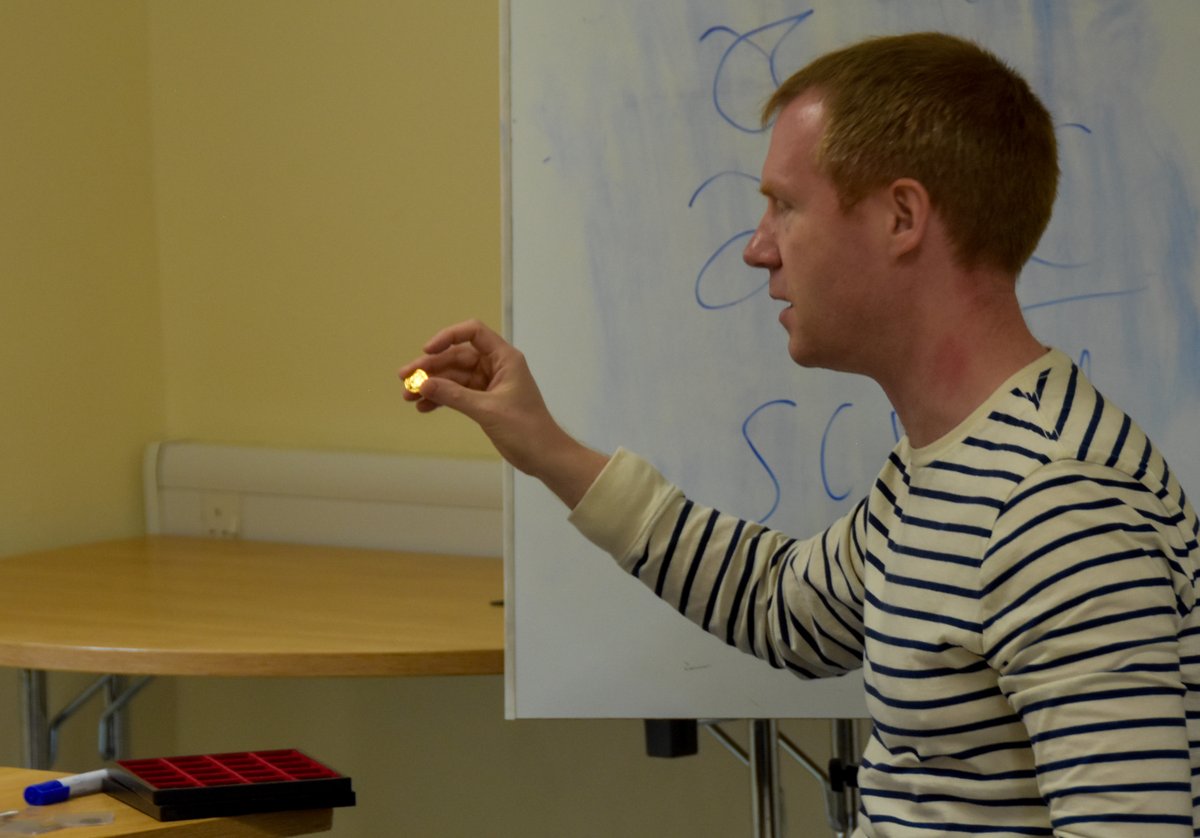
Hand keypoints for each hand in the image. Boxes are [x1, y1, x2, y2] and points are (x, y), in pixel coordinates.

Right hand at [399, 319, 607, 507]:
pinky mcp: (485, 402)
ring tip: (408, 397)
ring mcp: (489, 384)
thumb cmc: (526, 429)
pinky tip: (424, 407)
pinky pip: (458, 394)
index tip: (427, 351)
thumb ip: (454, 395)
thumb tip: (424, 384)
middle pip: (457, 357)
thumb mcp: (487, 410)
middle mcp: (496, 367)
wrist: (544, 456)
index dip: (448, 337)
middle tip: (404, 379)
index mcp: (505, 358)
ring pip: (454, 377)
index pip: (473, 333)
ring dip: (432, 385)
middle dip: (431, 368)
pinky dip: (441, 399)